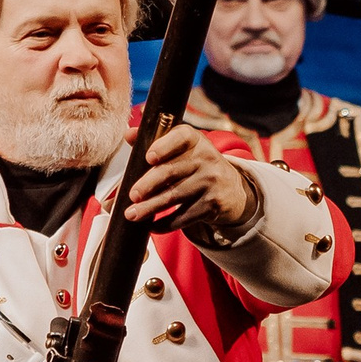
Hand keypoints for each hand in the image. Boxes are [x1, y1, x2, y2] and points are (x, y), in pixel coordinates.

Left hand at [123, 125, 255, 231]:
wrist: (231, 188)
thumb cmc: (196, 165)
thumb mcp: (182, 148)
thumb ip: (156, 140)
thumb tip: (128, 135)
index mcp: (194, 140)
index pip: (180, 137)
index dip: (164, 147)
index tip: (149, 158)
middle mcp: (206, 158)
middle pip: (171, 171)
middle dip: (148, 184)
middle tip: (132, 195)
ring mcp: (211, 182)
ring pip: (174, 196)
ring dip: (150, 207)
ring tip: (132, 214)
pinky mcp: (212, 204)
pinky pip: (184, 216)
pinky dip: (166, 224)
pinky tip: (152, 226)